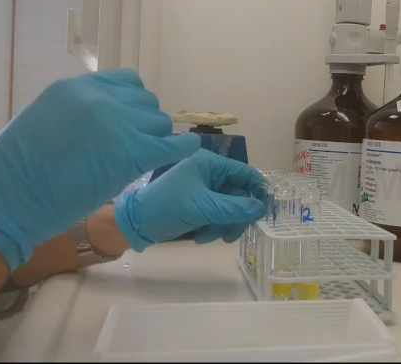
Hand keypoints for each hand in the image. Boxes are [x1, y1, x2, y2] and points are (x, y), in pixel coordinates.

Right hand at [0, 69, 198, 270]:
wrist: (11, 197)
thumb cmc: (22, 168)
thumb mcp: (48, 118)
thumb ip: (80, 110)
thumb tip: (109, 115)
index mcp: (77, 87)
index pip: (128, 82)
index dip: (135, 103)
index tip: (134, 120)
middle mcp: (101, 99)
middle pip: (147, 103)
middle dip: (146, 123)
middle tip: (139, 144)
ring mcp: (119, 123)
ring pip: (160, 123)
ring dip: (158, 139)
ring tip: (146, 157)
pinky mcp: (133, 153)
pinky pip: (175, 145)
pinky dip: (185, 147)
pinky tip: (188, 151)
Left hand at [114, 149, 266, 250]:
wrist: (135, 225)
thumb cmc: (167, 208)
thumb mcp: (203, 207)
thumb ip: (234, 208)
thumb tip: (261, 209)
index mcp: (209, 163)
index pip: (244, 172)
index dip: (257, 190)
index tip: (264, 210)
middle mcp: (209, 173)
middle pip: (239, 193)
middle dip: (237, 215)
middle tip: (233, 234)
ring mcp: (205, 189)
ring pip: (231, 207)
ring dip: (225, 224)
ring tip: (213, 237)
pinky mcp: (200, 204)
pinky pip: (219, 215)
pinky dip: (215, 227)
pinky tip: (203, 237)